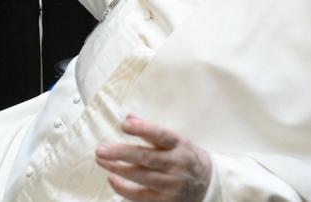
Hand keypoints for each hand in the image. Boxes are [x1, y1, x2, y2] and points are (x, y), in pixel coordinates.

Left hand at [95, 114, 211, 201]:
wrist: (209, 185)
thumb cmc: (186, 157)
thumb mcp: (176, 140)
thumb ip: (151, 129)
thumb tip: (128, 117)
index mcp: (180, 145)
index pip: (161, 135)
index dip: (142, 129)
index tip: (124, 125)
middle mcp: (178, 165)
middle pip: (147, 157)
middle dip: (121, 152)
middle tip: (101, 149)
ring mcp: (173, 185)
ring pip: (141, 176)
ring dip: (117, 168)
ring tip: (101, 160)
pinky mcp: (166, 201)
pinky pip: (141, 196)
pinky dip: (124, 188)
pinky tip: (112, 178)